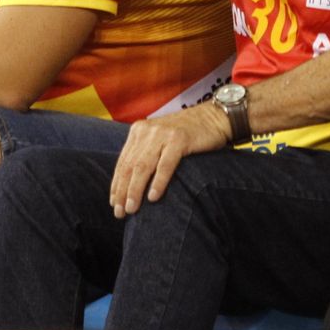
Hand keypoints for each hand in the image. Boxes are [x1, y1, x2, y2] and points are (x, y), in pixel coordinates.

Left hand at [109, 102, 229, 216]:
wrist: (214, 117)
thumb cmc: (187, 134)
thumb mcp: (160, 140)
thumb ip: (145, 154)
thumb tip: (130, 185)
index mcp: (139, 131)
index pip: (123, 162)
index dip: (116, 185)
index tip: (114, 204)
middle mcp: (147, 131)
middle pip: (130, 166)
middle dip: (122, 192)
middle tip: (120, 213)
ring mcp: (163, 134)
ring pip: (143, 166)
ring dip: (135, 190)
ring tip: (132, 208)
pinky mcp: (179, 139)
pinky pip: (165, 165)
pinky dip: (158, 182)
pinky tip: (153, 197)